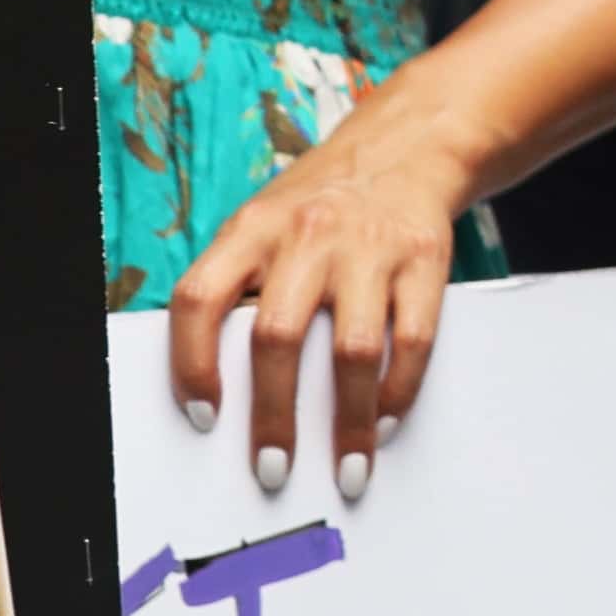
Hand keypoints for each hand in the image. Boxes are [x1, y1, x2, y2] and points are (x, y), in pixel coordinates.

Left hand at [164, 93, 481, 497]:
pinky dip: (398, 390)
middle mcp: (307, 236)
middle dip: (273, 416)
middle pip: (276, 337)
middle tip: (272, 467)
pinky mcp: (423, 258)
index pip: (201, 299)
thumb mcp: (261, 224)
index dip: (192, 364)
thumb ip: (237, 285)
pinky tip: (384, 420)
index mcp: (252, 229)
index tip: (203, 418)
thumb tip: (217, 382)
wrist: (407, 149)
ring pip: (350, 349)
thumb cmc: (320, 203)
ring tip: (345, 464)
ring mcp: (369, 248)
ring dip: (347, 420)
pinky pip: (412, 338)